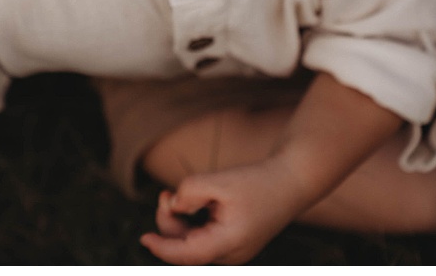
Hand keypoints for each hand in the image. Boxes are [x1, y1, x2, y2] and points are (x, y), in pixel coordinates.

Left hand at [139, 159, 307, 264]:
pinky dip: (192, 224)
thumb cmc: (259, 181)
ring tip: (176, 195)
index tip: (144, 239)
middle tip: (165, 194)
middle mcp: (232, 254)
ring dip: (179, 223)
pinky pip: (204, 240)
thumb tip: (173, 204)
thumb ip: (190, 191)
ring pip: (193, 245)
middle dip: (169, 223)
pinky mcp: (234, 243)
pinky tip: (190, 204)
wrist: (292, 181)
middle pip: (187, 250)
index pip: (187, 255)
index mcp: (230, 243)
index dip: (162, 248)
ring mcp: (234, 251)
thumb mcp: (220, 180)